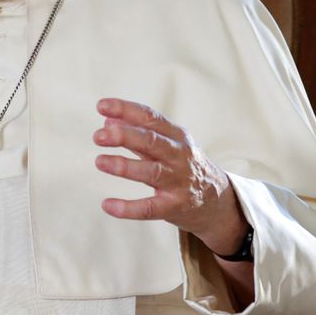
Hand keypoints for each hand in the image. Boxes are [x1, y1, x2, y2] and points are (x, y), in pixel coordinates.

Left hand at [92, 98, 247, 255]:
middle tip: (98, 135)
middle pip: (152, 141)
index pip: (150, 117)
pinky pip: (149, 208)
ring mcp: (179, 182)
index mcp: (176, 136)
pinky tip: (107, 205)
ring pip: (151, 172)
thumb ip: (137, 132)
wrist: (217, 201)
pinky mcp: (175, 207)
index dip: (125, 109)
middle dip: (124, 136)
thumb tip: (107, 120)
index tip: (101, 106)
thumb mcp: (166, 144)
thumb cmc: (182, 165)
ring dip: (123, 166)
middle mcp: (179, 156)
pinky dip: (127, 208)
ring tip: (100, 161)